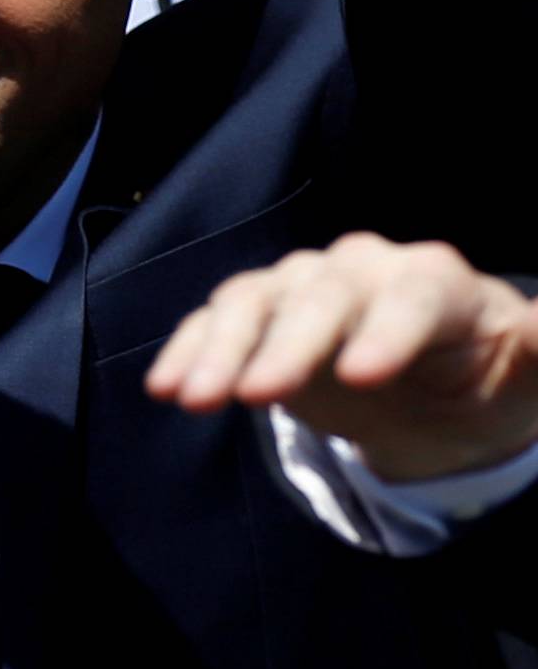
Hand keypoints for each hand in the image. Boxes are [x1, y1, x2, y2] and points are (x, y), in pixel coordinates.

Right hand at [146, 234, 537, 482]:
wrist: (436, 399)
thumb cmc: (488, 384)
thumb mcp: (529, 379)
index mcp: (435, 280)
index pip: (409, 296)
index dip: (386, 332)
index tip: (363, 378)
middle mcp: (361, 269)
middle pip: (320, 296)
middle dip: (286, 346)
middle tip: (255, 397)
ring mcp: (301, 285)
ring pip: (255, 301)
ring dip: (221, 349)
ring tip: (193, 399)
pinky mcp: (260, 313)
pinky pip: (216, 322)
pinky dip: (189, 350)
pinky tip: (167, 388)